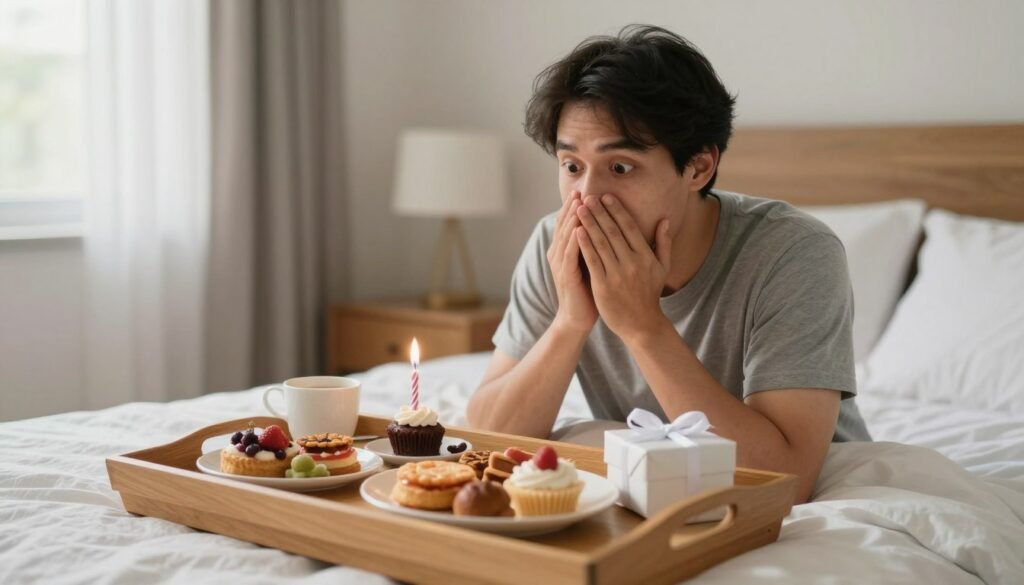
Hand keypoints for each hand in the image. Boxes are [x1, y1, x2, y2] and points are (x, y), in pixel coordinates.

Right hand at [546, 191, 597, 334]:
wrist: (577, 318)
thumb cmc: (588, 291)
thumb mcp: (591, 264)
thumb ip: (594, 245)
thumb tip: (604, 226)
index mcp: (564, 250)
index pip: (569, 223)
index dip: (574, 207)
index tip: (585, 192)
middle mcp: (558, 254)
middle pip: (565, 225)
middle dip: (572, 208)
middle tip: (580, 191)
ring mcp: (560, 264)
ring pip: (566, 236)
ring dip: (572, 219)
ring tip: (580, 203)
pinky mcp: (566, 276)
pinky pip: (569, 254)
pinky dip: (574, 240)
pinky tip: (580, 228)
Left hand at [575, 194, 671, 342]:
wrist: (641, 325)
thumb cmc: (650, 294)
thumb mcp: (662, 268)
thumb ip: (663, 243)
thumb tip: (665, 220)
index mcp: (646, 256)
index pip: (629, 227)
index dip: (617, 210)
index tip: (606, 197)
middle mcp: (632, 263)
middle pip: (613, 232)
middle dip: (599, 212)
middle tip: (588, 197)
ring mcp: (617, 274)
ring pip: (601, 243)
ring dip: (589, 224)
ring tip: (579, 209)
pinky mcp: (604, 285)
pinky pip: (592, 261)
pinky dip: (584, 245)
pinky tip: (576, 231)